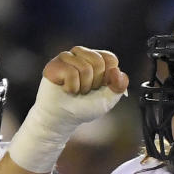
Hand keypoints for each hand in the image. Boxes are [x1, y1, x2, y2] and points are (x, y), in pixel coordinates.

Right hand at [7, 47, 127, 173]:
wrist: (63, 120)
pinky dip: (71, 88)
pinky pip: (71, 73)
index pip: (110, 59)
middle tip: (85, 91)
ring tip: (75, 91)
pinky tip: (65, 90)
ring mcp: (67, 57)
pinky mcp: (54, 65)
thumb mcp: (108, 98)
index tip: (98, 88)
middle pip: (98, 61)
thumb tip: (115, 71)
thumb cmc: (84, 107)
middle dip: (94, 83)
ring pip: (85, 68)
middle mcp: (80, 53)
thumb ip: (119, 85)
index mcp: (95, 58)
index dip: (108, 78)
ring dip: (82, 87)